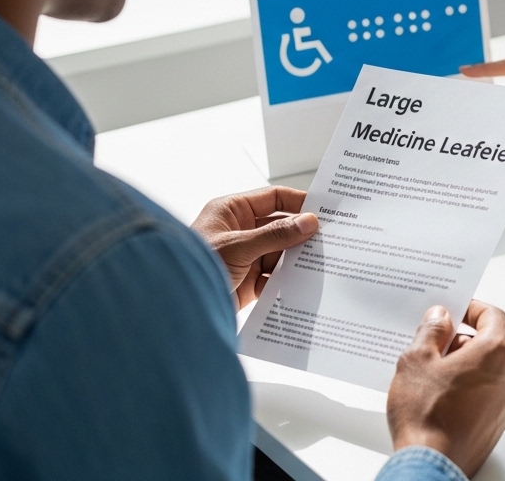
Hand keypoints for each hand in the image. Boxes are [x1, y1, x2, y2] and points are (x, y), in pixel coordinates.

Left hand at [190, 186, 318, 308]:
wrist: (174, 306)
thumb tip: (308, 222)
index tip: (324, 209)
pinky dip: (287, 281)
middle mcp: (239, 231)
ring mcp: (244, 257)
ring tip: (321, 262)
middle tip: (330, 237)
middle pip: (280, 227)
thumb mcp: (239, 246)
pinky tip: (303, 284)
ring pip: (280, 253)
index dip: (298, 201)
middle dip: (301, 234)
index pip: (273, 198)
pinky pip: (274, 277)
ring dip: (296, 259)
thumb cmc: (194, 266)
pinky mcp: (247, 281)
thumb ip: (276, 234)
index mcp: (231, 211)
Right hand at [387, 302, 504, 476]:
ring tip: (429, 375)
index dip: (470, 309)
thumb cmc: (426, 416)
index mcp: (496, 353)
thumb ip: (432, 331)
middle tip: (431, 344)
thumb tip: (439, 318)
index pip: (493, 316)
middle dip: (460, 340)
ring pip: (486, 371)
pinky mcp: (496, 424)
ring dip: (462, 366)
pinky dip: (466, 389)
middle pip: (489, 344)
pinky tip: (438, 397)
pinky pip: (484, 394)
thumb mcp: (417, 360)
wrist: (431, 465)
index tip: (452, 310)